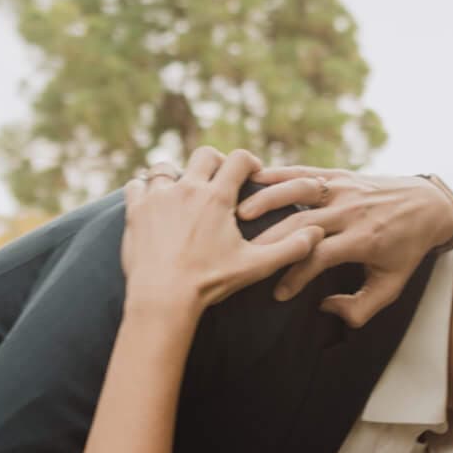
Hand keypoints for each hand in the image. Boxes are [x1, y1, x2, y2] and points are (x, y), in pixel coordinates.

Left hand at [120, 147, 320, 319]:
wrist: (163, 299)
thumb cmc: (210, 283)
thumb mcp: (255, 267)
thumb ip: (289, 249)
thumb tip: (316, 234)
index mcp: (217, 197)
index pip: (239, 159)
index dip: (249, 162)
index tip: (250, 175)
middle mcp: (187, 189)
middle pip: (203, 154)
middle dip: (214, 162)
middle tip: (217, 181)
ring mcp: (158, 197)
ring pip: (165, 166)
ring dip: (176, 174)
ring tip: (182, 192)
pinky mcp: (136, 210)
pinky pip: (137, 185)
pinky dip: (144, 189)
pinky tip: (152, 203)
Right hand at [235, 167, 452, 327]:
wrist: (429, 205)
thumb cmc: (406, 250)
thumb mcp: (392, 286)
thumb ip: (361, 307)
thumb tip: (325, 308)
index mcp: (363, 239)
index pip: (319, 257)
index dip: (295, 276)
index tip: (278, 293)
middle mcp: (351, 210)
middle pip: (301, 224)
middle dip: (270, 241)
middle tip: (242, 254)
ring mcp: (344, 188)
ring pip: (299, 191)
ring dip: (268, 200)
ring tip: (240, 214)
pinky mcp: (340, 175)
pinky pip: (306, 171)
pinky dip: (280, 174)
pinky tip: (254, 178)